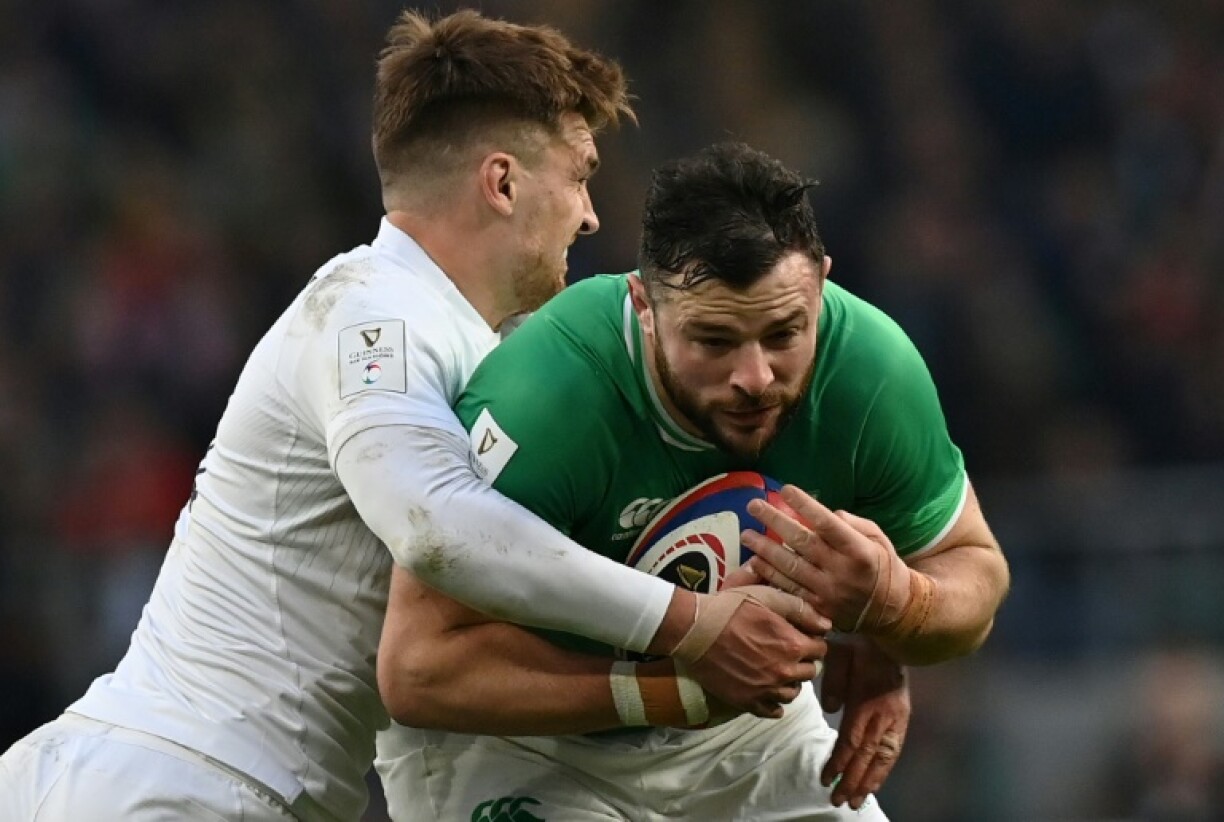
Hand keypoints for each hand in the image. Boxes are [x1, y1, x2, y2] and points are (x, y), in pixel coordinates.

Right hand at [681, 585, 830, 718]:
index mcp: (793, 645)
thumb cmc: (730, 608)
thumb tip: (826, 625)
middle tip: (785, 651)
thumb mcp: (767, 597)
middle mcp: (784, 672)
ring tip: (776, 670)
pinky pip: (773, 711)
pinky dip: (774, 703)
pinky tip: (766, 690)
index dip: (811, 641)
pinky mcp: (747, 702)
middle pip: (809, 672)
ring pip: (793, 693)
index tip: (799, 636)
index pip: (821, 650)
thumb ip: (801, 609)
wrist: (694, 630)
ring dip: (790, 682)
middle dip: (802, 661)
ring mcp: (766, 690)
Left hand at [741, 486, 912, 633]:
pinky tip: (755, 562)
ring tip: (746, 534)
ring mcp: (828, 592)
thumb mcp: (878, 538)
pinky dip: (770, 575)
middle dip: (775, 521)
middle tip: (754, 505)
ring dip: (765, 549)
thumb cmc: (882, 566)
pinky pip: (789, 589)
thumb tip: (827, 511)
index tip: (785, 489)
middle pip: (802, 542)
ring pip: (790, 567)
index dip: (805, 505)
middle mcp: (842, 571)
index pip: (827, 523)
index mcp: (859, 550)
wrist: (894, 611)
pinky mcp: (818, 609)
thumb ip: (853, 523)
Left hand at [820, 633, 908, 809]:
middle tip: (837, 801)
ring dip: (869, 781)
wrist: (890, 630)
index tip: (826, 780)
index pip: (852, 740)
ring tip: (856, 801)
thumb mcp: (840, 655)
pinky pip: (895, 748)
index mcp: (868, 700)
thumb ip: (834, 682)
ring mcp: (897, 717)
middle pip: (867, 755)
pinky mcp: (903, 716)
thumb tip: (831, 710)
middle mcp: (885, 713)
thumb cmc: (859, 642)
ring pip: (884, 756)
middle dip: (852, 781)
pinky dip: (884, 768)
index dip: (839, 762)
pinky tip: (875, 782)